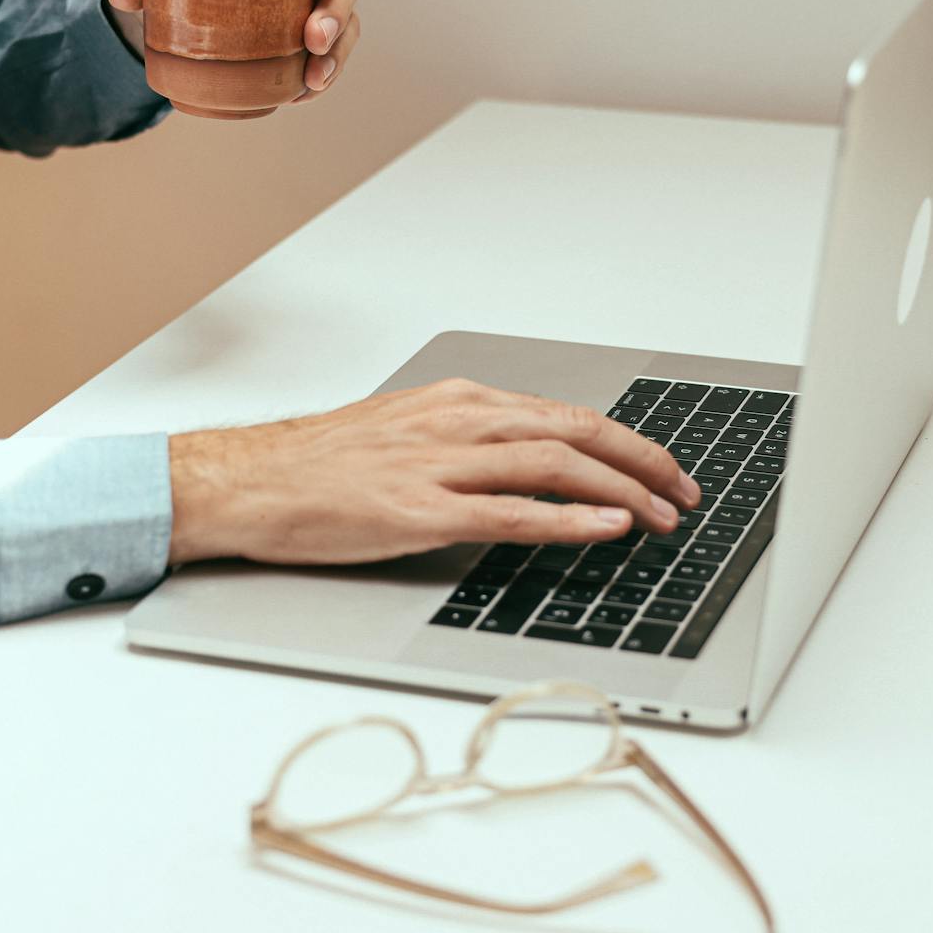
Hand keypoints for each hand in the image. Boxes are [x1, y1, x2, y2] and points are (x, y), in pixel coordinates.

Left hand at [106, 0, 361, 105]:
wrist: (171, 14)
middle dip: (336, 11)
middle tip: (314, 42)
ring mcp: (306, 5)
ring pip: (344, 22)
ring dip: (337, 52)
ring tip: (313, 80)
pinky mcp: (303, 40)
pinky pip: (329, 56)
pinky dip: (321, 76)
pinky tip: (303, 93)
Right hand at [164, 378, 700, 565]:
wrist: (246, 482)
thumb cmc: (317, 466)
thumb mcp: (405, 435)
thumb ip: (467, 448)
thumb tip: (529, 472)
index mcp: (457, 402)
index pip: (564, 414)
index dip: (626, 442)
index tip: (663, 467)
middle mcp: (456, 422)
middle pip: (576, 430)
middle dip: (644, 461)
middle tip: (687, 492)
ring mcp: (438, 466)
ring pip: (555, 464)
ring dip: (623, 490)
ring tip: (665, 516)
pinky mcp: (419, 512)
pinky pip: (512, 513)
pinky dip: (570, 520)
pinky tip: (607, 530)